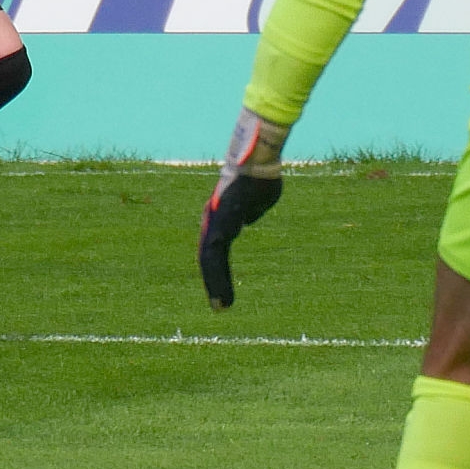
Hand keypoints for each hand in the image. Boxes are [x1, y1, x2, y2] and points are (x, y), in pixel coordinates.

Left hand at [198, 108, 290, 309]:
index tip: (223, 289)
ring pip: (210, 262)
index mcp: (222, 216)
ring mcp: (215, 224)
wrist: (257, 160)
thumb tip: (247, 221)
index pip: (216, 249)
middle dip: (213, 284)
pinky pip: (215, 259)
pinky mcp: (219, 227)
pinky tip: (222, 295)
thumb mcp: (260, 200)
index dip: (217, 270)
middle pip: (209, 258)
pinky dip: (218, 280)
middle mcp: (214, 221)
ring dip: (215, 286)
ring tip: (221, 308)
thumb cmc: (260, 177)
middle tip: (219, 308)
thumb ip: (252, 212)